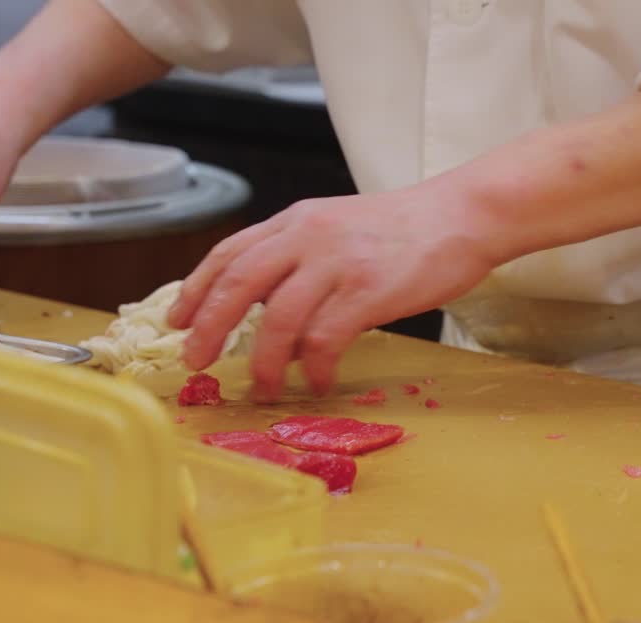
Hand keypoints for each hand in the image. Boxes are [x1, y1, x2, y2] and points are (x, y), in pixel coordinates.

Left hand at [167, 183, 501, 400]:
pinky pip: (323, 338)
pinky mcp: (368, 293)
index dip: (196, 289)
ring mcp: (338, 264)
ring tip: (263, 387)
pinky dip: (311, 366)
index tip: (178, 320)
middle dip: (210, 327)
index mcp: (296, 221)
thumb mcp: (340, 227)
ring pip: (277, 319)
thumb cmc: (408, 228)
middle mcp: (308, 237)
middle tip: (197, 361)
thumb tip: (270, 312)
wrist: (462, 217)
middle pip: (238, 284)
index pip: (229, 253)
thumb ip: (302, 258)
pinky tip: (315, 379)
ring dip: (263, 361)